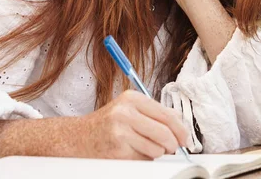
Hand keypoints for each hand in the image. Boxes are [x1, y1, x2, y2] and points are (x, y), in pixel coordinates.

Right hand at [0, 91, 189, 161]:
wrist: (75, 138)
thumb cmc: (105, 125)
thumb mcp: (128, 110)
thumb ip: (153, 114)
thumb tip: (180, 126)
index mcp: (132, 98)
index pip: (167, 114)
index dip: (181, 129)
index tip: (185, 138)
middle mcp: (126, 112)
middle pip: (165, 133)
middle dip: (172, 145)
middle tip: (171, 149)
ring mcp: (120, 131)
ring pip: (156, 149)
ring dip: (156, 154)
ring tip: (143, 149)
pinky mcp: (117, 150)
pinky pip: (143, 160)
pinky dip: (143, 161)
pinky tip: (132, 155)